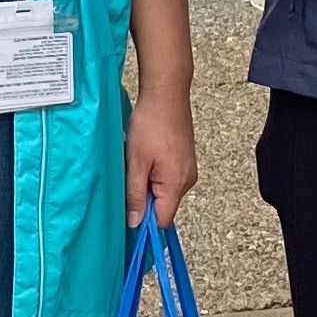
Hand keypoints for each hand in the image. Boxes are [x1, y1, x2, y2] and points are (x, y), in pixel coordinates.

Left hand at [124, 84, 198, 228]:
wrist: (167, 93)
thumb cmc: (151, 123)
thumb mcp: (136, 162)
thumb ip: (136, 195)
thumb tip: (135, 222)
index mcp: (176, 184)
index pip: (162, 220)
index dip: (143, 219)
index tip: (128, 209)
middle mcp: (187, 180)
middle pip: (163, 206)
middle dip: (144, 197)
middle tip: (131, 175)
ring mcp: (188, 169)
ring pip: (165, 191)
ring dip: (149, 183)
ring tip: (139, 160)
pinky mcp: (185, 160)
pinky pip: (168, 177)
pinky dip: (155, 172)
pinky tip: (147, 155)